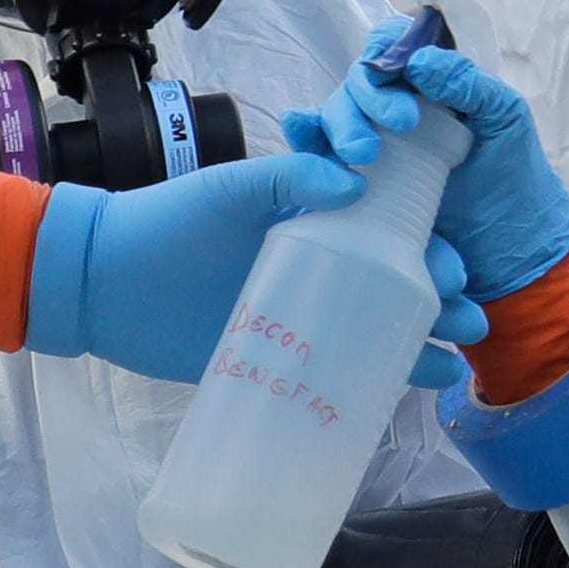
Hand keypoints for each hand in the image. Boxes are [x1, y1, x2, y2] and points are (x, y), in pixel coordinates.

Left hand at [33, 151, 486, 387]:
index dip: (430, 246)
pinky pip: (339, 371)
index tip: (454, 266)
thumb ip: (286, 179)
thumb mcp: (228, 191)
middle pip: (396, 282)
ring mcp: (299, 316)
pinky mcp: (277, 360)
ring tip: (456, 359)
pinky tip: (411, 389)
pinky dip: (379, 379)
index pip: (389, 230)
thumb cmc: (166, 224)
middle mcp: (314, 267)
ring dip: (424, 342)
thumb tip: (355, 179)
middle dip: (442, 299)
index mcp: (312, 218)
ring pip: (377, 328)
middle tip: (467, 317)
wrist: (101, 285)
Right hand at [292, 31, 568, 303]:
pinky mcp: (355, 186)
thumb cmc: (515, 179)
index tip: (399, 70)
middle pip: (358, 82)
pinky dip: (306, 143)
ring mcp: (373, 147)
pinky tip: (303, 139)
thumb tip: (420, 62)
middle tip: (402, 124)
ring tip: (362, 153)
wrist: (510, 253)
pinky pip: (319, 158)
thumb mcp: (506, 122)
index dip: (386, 48)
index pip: (392, 46)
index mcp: (430, 84)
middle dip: (368, 96)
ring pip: (333, 117)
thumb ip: (471, 86)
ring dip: (339, 125)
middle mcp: (394, 109)